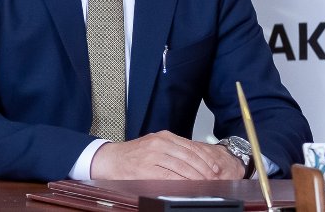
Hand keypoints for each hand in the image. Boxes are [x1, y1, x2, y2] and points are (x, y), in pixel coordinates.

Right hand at [89, 131, 242, 179]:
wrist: (110, 159)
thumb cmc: (133, 155)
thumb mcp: (155, 146)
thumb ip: (173, 151)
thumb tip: (195, 163)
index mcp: (164, 137)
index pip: (191, 147)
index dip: (205, 159)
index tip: (215, 168)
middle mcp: (160, 143)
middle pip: (189, 157)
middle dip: (204, 169)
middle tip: (214, 178)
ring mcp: (153, 155)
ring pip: (181, 167)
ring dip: (196, 177)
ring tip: (205, 184)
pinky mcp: (146, 169)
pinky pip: (169, 177)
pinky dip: (181, 183)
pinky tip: (188, 187)